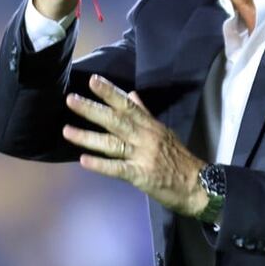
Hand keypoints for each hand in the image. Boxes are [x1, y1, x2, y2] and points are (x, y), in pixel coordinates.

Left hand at [62, 74, 209, 216]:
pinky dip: (101, 165)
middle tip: (71, 99)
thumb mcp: (164, 132)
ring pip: (112, 144)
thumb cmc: (179, 159)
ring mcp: (142, 156)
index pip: (128, 105)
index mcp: (151, 126)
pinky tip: (84, 161)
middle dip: (93, 109)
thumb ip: (145, 114)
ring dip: (88, 137)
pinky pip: (118, 168)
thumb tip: (131, 95)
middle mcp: (146, 137)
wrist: (197, 184)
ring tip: (67, 131)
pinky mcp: (141, 175)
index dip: (110, 93)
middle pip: (116, 121)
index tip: (93, 81)